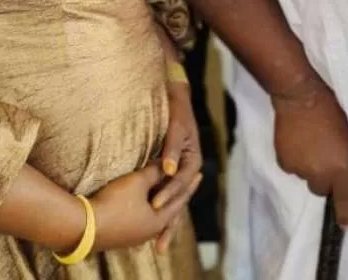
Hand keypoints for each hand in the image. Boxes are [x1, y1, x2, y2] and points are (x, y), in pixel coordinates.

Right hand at [90, 162, 201, 251]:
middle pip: (169, 210)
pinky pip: (141, 219)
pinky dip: (148, 208)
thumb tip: (167, 165)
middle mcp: (149, 232)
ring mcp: (134, 237)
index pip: (180, 199)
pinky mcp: (120, 235)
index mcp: (158, 221)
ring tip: (167, 193)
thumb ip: (155, 172)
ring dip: (162, 202)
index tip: (199, 173)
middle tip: (188, 183)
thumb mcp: (138, 182)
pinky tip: (144, 205)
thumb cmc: (115, 202)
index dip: (189, 184)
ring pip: (154, 215)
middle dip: (178, 195)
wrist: (83, 226)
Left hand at [151, 81, 202, 252]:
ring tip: (159, 246)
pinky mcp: (170, 176)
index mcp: (194, 161)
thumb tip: (170, 170)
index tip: (153, 204)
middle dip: (169, 220)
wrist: (174, 100)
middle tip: (157, 241)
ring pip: (175, 204)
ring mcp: (180, 176)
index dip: (168, 193)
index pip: (181, 182)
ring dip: (167, 224)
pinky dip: (161, 212)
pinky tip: (153, 226)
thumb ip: (173, 148)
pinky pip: (167, 198)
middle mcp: (189, 171)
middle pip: (180, 200)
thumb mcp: (176, 127)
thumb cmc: (175, 112)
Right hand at [272, 73, 347, 228]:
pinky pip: (292, 168)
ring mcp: (300, 170)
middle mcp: (320, 175)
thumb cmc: (332, 110)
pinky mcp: (283, 163)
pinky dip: (295, 159)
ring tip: (311, 144)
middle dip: (325, 179)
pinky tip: (298, 141)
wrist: (300, 96)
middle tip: (326, 158)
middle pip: (322, 189)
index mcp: (340, 169)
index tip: (345, 223)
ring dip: (310, 168)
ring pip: (306, 178)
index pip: (344, 200)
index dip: (345, 214)